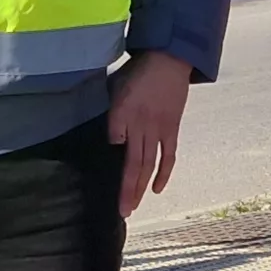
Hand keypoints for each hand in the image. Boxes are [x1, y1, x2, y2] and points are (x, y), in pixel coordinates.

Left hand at [108, 50, 193, 216]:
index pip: (112, 139)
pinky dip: (163, 173)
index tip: (99, 175)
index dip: (107, 157)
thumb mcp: (115, 86)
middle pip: (132, 163)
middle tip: (121, 210)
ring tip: (132, 207)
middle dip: (125, 189)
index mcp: (122, 111)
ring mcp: (157, 129)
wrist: (169, 59)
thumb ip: (112, 113)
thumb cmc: (138, 71)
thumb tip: (112, 137)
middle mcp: (140, 124)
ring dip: (140, 187)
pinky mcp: (171, 129)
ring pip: (147, 164)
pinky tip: (156, 190)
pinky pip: (168, 156)